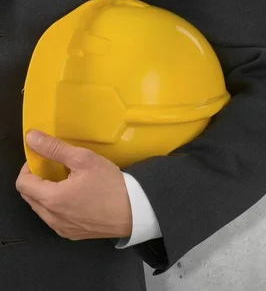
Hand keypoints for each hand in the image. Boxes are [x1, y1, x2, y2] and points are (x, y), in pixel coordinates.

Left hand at [15, 130, 132, 239]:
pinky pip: (56, 219)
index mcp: (51, 199)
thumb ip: (55, 148)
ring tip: (70, 183)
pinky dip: (60, 208)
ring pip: (42, 209)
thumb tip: (32, 138)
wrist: (136, 211)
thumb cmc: (112, 186)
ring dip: (48, 194)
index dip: (29, 168)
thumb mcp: (85, 159)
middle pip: (30, 196)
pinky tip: (78, 199)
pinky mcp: (73, 234)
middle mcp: (52, 217)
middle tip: (57, 169)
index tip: (43, 160)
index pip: (22, 183)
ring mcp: (62, 228)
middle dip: (38, 180)